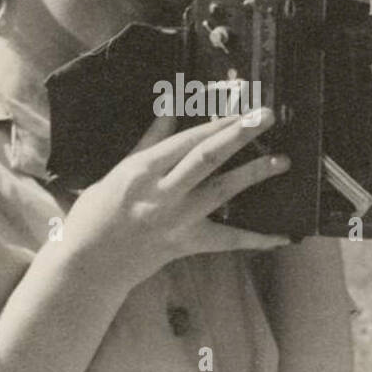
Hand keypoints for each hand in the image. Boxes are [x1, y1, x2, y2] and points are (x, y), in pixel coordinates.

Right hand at [58, 108, 292, 287]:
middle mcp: (162, 194)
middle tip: (266, 116)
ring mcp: (177, 221)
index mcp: (142, 171)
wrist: (90, 264)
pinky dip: (255, 239)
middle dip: (239, 135)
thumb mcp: (119, 170)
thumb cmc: (97, 213)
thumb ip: (149, 141)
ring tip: (282, 161)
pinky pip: (226, 240)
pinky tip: (282, 236)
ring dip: (253, 175)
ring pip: (221, 192)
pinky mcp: (186, 244)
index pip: (186, 141)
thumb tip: (170, 109)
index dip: (215, 122)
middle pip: (207, 159)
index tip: (239, 107)